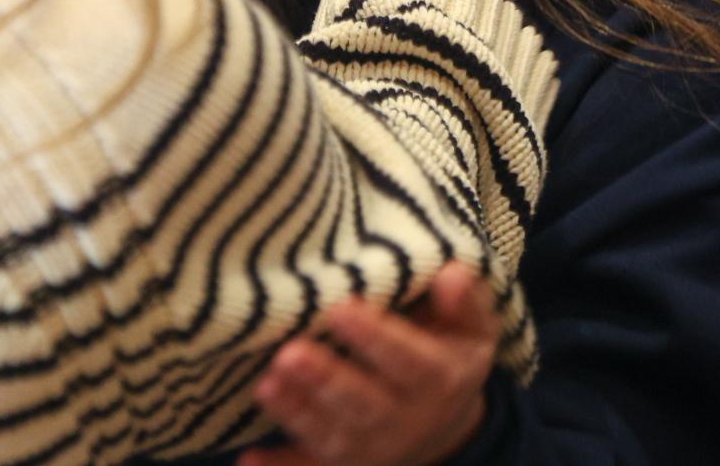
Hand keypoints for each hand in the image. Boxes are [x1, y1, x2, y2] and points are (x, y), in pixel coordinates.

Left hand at [243, 263, 500, 465]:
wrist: (445, 424)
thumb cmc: (447, 352)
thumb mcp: (469, 326)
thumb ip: (463, 300)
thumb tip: (452, 273)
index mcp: (438, 378)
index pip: (407, 359)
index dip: (374, 337)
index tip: (340, 307)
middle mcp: (406, 418)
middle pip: (364, 403)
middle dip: (326, 380)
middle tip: (290, 354)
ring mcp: (372, 446)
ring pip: (333, 435)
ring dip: (298, 413)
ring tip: (266, 385)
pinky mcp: (343, 463)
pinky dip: (283, 465)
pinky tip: (250, 457)